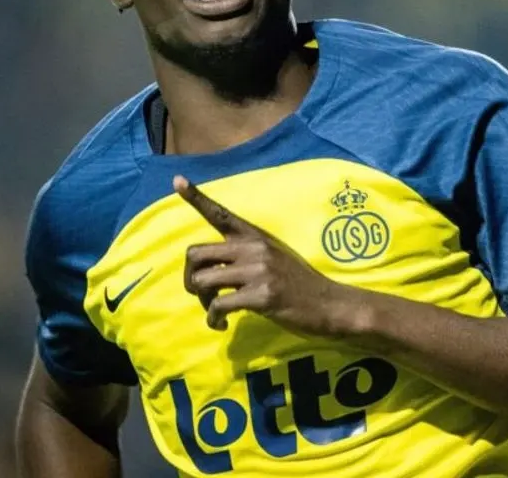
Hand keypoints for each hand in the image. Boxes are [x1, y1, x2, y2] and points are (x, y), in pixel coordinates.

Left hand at [175, 175, 353, 335]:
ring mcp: (258, 271)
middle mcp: (254, 248)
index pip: (221, 213)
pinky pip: (218, 305)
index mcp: (255, 237)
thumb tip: (213, 268)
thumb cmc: (298, 284)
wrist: (330, 304)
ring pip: (202, 280)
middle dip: (189, 278)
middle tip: (202, 295)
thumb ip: (245, 256)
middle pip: (196, 253)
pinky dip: (213, 319)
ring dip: (202, 301)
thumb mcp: (274, 258)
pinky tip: (221, 326)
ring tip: (215, 312)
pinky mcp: (262, 295)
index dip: (196, 197)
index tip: (177, 180)